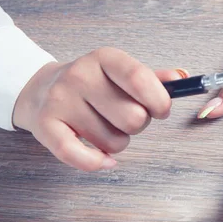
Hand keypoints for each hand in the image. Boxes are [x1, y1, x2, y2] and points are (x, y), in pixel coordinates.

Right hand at [13, 47, 187, 170]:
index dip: (159, 101)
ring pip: (114, 142)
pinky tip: (104, 160)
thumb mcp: (121, 74)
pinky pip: (80, 156)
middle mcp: (80, 76)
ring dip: (118, 142)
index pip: (140, 79)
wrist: (40, 89)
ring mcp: (61, 100)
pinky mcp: (45, 126)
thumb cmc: (93, 85)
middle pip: (134, 117)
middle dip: (138, 124)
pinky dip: (98, 162)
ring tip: (104, 128)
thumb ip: (153, 78)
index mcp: (105, 58)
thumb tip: (181, 78)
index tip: (161, 110)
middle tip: (125, 118)